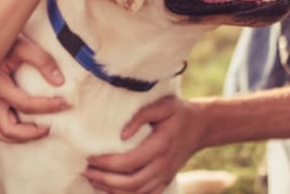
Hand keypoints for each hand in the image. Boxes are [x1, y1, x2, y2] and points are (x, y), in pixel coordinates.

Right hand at [0, 34, 68, 142]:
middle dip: (30, 133)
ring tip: (37, 131)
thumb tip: (59, 82)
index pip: (25, 105)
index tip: (63, 103)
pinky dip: (8, 131)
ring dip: (17, 137)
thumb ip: (43, 62)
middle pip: (7, 129)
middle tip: (49, 127)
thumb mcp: (26, 47)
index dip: (47, 107)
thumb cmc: (7, 41)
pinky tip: (24, 125)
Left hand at [83, 96, 205, 193]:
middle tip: (86, 170)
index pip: (128, 162)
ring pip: (136, 193)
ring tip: (94, 179)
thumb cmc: (179, 113)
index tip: (90, 157)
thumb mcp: (163, 105)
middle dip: (105, 180)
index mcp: (160, 146)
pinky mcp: (166, 180)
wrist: (202, 126)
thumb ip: (141, 116)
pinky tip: (111, 189)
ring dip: (112, 190)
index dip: (106, 163)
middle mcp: (163, 165)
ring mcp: (165, 175)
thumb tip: (121, 134)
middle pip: (130, 183)